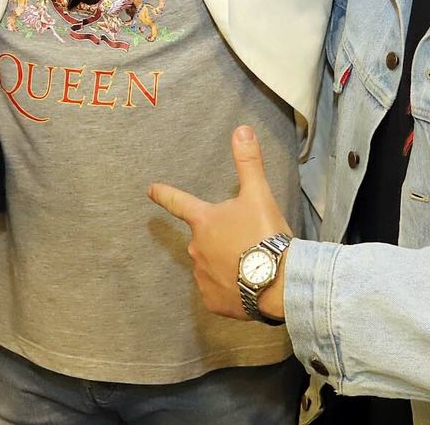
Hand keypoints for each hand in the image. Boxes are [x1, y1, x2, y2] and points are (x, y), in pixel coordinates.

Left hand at [149, 125, 292, 320]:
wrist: (279, 281)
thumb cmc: (265, 235)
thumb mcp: (258, 194)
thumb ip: (248, 162)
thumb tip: (241, 128)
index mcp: (204, 221)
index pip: (179, 203)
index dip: (164, 194)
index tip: (150, 190)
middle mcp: (196, 249)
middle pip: (204, 239)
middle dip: (221, 239)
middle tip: (248, 242)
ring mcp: (202, 277)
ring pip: (211, 265)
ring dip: (226, 264)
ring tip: (252, 265)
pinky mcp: (212, 301)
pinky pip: (219, 292)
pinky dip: (230, 288)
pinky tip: (248, 285)